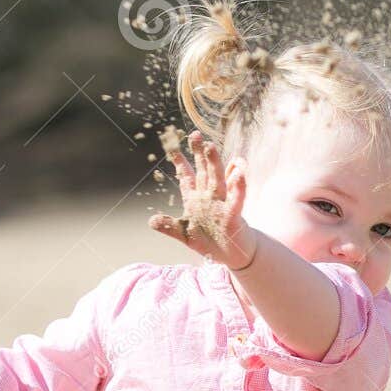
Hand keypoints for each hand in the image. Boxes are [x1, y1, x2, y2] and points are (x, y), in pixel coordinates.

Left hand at [149, 130, 256, 269]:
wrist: (232, 256)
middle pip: (203, 171)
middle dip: (199, 154)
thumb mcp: (186, 235)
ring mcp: (222, 204)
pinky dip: (238, 188)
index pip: (187, 177)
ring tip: (210, 147)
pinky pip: (236, 200)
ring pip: (217, 180)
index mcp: (196, 200)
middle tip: (194, 134)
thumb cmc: (210, 242)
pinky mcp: (233, 215)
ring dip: (214, 164)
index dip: (180, 162)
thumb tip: (151, 220)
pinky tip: (239, 175)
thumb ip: (169, 226)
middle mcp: (209, 198)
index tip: (172, 147)